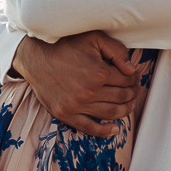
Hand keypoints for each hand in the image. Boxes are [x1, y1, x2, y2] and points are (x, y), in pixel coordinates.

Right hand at [13, 31, 139, 137]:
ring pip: (110, 113)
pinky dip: (104, 131)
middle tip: (134, 89)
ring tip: (129, 104)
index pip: (126, 80)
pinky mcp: (65, 114)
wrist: (36, 57)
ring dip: (125, 110)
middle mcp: (89, 91)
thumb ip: (116, 51)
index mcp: (98, 73)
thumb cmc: (65, 45)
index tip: (134, 77)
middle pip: (121, 97)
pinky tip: (115, 129)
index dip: (134, 78)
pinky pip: (89, 128)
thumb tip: (131, 69)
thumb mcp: (93, 38)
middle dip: (132, 93)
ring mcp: (77, 105)